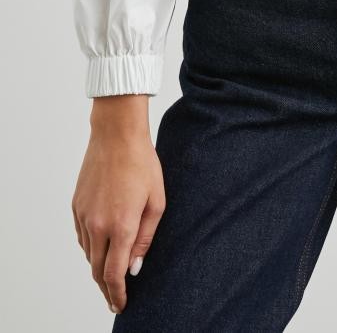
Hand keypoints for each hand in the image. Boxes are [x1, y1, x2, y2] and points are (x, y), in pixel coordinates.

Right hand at [72, 123, 164, 315]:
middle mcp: (97, 225)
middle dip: (106, 289)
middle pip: (97, 270)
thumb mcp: (156, 201)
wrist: (116, 135)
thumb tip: (136, 267)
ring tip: (111, 274)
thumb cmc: (143, 164)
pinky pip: (82, 237)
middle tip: (116, 299)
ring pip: (88, 254)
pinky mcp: (76, 206)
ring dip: (98, 268)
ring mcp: (83, 215)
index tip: (121, 305)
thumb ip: (146, 237)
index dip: (117, 294)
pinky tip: (102, 247)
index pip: (113, 274)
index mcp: (120, 225)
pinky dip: (91, 248)